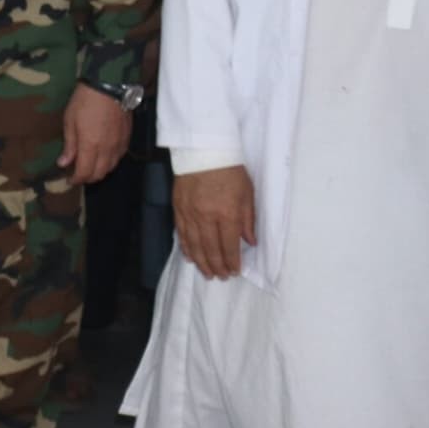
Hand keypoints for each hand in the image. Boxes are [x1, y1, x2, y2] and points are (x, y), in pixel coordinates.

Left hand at [61, 86, 129, 184]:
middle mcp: (107, 149)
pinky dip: (110, 162)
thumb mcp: (70, 121)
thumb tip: (63, 163)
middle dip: (88, 178)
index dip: (76, 180)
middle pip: (99, 174)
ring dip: (99, 171)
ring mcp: (119, 145)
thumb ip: (69, 145)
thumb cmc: (85, 101)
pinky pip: (119, 157)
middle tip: (78, 174)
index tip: (69, 180)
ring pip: (110, 168)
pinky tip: (103, 157)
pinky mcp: (127, 139)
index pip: (85, 172)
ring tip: (90, 166)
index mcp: (90, 145)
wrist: (109, 86)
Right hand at [173, 165, 256, 280]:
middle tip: (220, 277)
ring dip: (201, 262)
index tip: (234, 271)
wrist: (204, 150)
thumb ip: (248, 220)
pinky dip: (186, 247)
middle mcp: (207, 217)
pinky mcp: (178, 207)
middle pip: (211, 249)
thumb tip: (250, 242)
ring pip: (194, 244)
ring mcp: (190, 213)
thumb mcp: (248, 194)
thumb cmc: (231, 170)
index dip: (232, 261)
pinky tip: (190, 256)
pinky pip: (182, 233)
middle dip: (217, 266)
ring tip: (206, 273)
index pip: (230, 245)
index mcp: (228, 213)